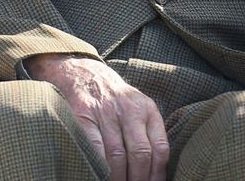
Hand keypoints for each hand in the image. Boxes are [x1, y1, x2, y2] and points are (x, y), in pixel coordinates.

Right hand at [26, 54, 168, 180]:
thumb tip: (157, 169)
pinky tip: (101, 173)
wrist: (85, 73)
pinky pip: (94, 146)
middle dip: (139, 178)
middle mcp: (129, 109)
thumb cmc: (116, 98)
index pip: (160, 147)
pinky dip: (99, 164)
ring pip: (116, 154)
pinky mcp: (84, 115)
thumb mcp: (139, 106)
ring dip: (119, 176)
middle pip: (140, 153)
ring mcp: (105, 112)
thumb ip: (150, 131)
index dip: (157, 173)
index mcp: (147, 109)